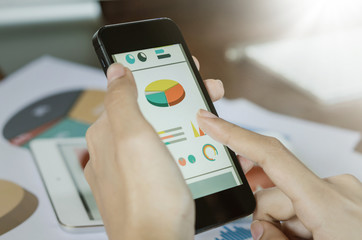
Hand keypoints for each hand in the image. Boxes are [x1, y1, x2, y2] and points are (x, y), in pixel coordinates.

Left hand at [84, 58, 223, 239]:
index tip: (181, 68)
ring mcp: (132, 168)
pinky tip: (196, 145)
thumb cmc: (146, 199)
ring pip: (159, 132)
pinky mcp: (148, 182)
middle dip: (178, 97)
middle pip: (149, 111)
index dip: (158, 75)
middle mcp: (116, 150)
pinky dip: (182, 143)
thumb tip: (117, 71)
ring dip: (183, 119)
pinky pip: (165, 154)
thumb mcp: (133, 138)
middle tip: (205, 91)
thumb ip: (122, 100)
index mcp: (108, 133)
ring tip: (207, 117)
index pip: (131, 91)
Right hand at [197, 110, 361, 239]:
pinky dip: (297, 218)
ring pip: (289, 197)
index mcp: (330, 203)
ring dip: (283, 221)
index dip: (235, 135)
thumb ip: (274, 238)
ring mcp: (344, 193)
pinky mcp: (346, 198)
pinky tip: (306, 235)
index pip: (272, 156)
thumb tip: (259, 225)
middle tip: (271, 238)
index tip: (209, 121)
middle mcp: (338, 188)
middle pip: (275, 188)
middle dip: (264, 213)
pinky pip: (306, 201)